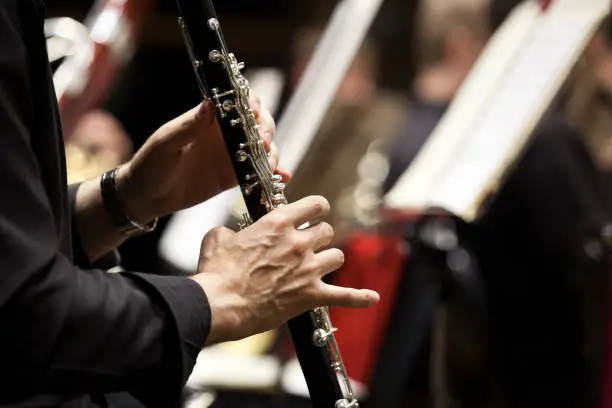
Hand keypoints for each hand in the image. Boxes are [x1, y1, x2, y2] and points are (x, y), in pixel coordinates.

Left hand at [117, 94, 287, 222]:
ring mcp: (232, 156)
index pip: (237, 102)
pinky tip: (283, 178)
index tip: (254, 112)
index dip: (251, 103)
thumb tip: (210, 104)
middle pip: (258, 124)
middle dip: (267, 129)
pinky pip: (258, 173)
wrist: (145, 197)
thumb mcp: (166, 143)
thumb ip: (189, 126)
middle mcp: (224, 134)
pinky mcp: (234, 177)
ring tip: (271, 165)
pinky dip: (273, 174)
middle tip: (265, 142)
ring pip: (263, 148)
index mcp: (208, 119)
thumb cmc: (150, 164)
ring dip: (273, 153)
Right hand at [191, 195, 379, 344]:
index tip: (317, 211)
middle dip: (319, 237)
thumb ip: (228, 231)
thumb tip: (228, 234)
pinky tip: (371, 297)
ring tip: (319, 266)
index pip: (314, 204)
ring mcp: (308, 269)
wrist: (220, 304)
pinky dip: (359, 297)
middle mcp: (298, 242)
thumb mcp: (217, 239)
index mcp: (278, 223)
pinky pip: (344, 295)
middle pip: (327, 231)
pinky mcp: (311, 295)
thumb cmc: (216, 272)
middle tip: (307, 246)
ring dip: (328, 260)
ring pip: (336, 256)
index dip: (318, 207)